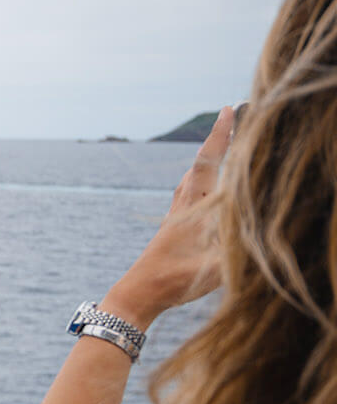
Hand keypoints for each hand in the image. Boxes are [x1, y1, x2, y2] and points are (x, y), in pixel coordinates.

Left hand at [105, 104, 234, 326]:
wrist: (139, 293)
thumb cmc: (176, 281)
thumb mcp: (215, 265)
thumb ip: (240, 246)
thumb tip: (263, 227)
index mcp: (194, 206)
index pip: (209, 162)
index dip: (219, 136)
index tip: (227, 110)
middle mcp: (183, 205)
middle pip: (201, 164)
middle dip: (218, 141)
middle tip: (230, 118)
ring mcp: (176, 215)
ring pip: (192, 178)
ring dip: (207, 160)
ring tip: (219, 144)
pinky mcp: (172, 227)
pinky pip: (189, 193)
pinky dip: (200, 179)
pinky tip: (200, 185)